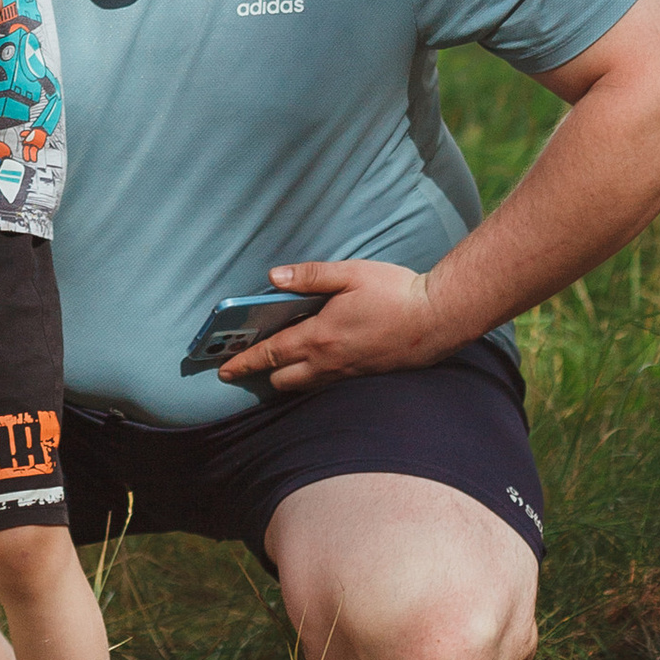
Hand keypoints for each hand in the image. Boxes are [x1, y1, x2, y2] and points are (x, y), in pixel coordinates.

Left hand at [217, 257, 458, 393]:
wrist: (437, 320)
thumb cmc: (394, 293)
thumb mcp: (350, 274)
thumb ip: (309, 276)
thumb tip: (272, 277)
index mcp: (320, 338)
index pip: (271, 356)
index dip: (243, 362)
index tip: (222, 369)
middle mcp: (329, 363)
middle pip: (283, 380)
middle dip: (262, 373)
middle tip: (246, 360)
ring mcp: (347, 373)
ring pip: (304, 385)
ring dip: (286, 376)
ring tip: (276, 361)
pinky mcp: (362, 375)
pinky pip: (325, 383)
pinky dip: (310, 376)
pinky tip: (313, 358)